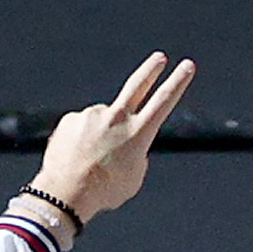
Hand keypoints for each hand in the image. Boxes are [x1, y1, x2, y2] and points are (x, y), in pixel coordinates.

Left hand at [28, 53, 197, 223]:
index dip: (178, 81)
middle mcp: (116, 118)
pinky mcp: (72, 119)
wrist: (66, 193)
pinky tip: (76, 156)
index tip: (186, 66)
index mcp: (138, 133)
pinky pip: (81, 127)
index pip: (164, 100)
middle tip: (159, 57)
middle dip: (151, 69)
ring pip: (102, 121)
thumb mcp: (133, 177)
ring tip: (90, 160)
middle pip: (137, 84)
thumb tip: (124, 141)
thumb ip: (136, 153)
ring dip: (99, 136)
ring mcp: (92, 116)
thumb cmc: (103, 191)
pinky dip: (81, 140)